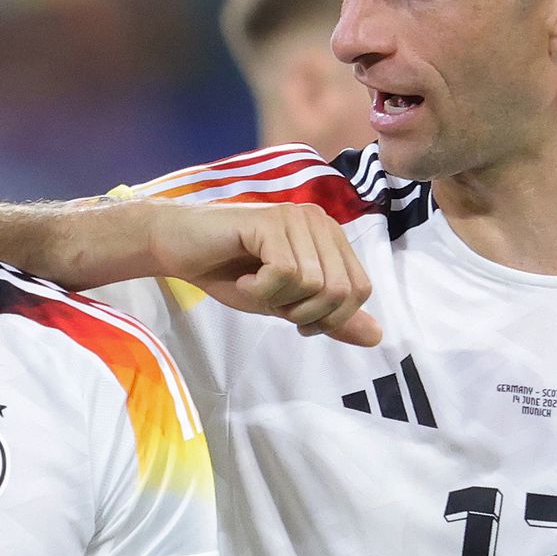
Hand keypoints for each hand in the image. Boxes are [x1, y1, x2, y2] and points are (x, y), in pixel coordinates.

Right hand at [147, 201, 379, 345]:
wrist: (179, 249)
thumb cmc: (230, 273)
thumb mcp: (287, 305)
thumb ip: (331, 318)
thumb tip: (377, 338)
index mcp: (330, 238)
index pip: (359, 290)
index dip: (329, 317)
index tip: (293, 316)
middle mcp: (320, 221)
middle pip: (341, 291)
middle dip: (305, 312)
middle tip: (271, 300)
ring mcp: (296, 217)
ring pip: (314, 283)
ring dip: (277, 299)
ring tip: (253, 284)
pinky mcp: (271, 221)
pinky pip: (285, 273)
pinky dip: (260, 289)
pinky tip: (243, 277)